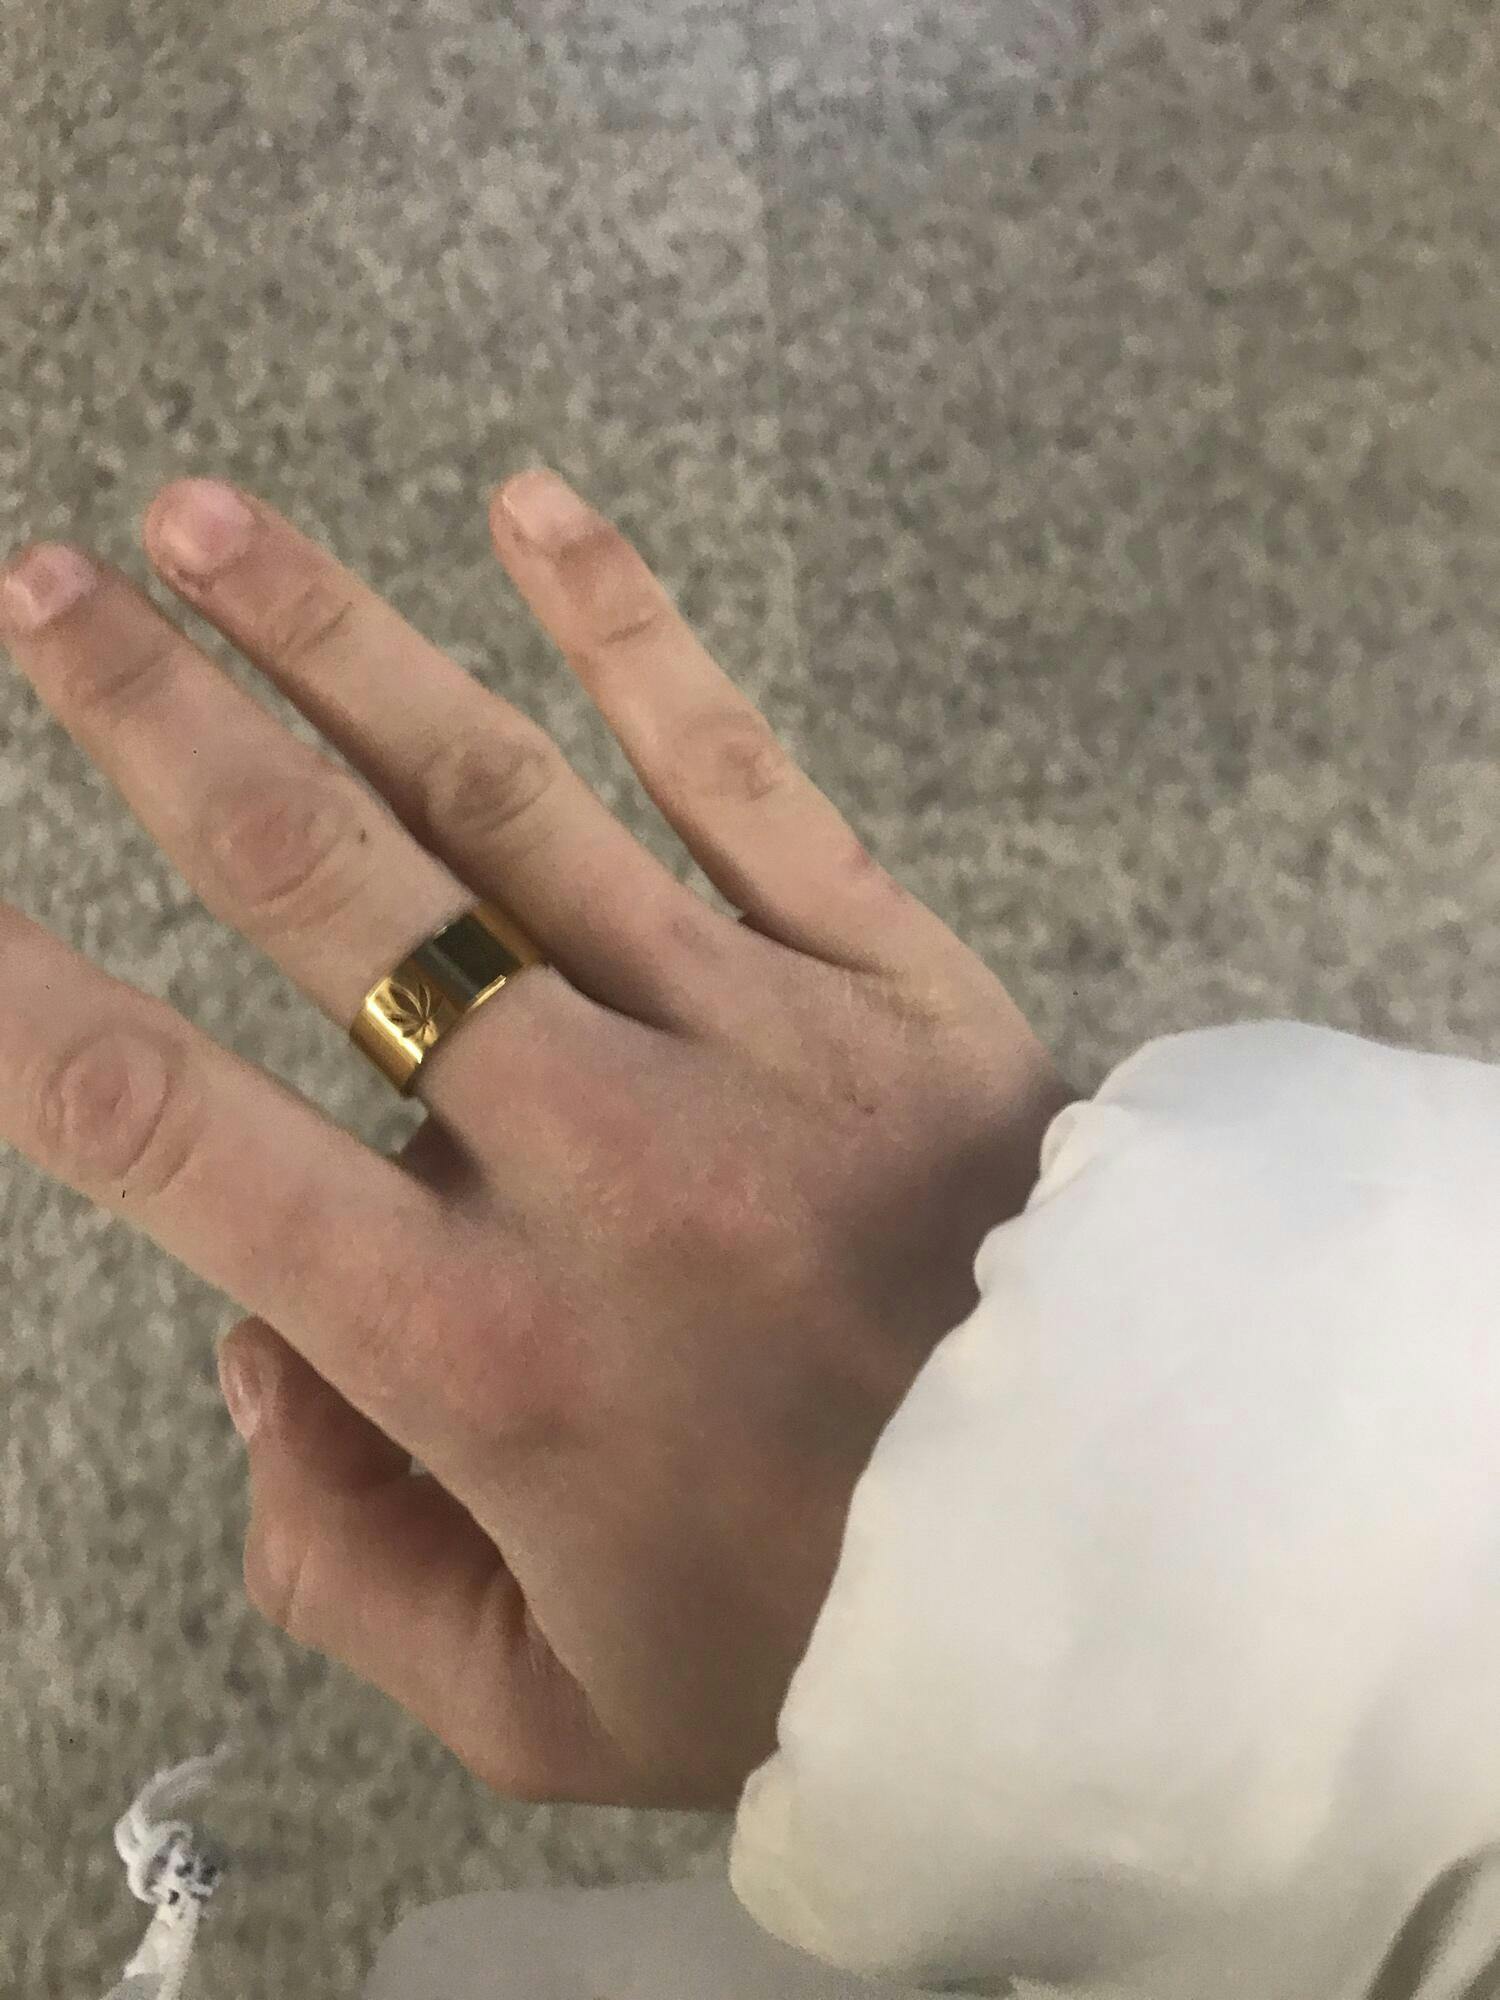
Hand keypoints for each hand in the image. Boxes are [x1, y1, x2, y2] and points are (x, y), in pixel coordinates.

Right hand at [0, 469, 1076, 1809]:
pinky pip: (740, 777)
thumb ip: (341, 1556)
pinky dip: (633, 635)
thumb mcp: (541, 1702)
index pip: (183, 1139)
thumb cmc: (820, 1640)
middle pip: (329, 892)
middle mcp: (589, 1151)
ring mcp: (748, 1033)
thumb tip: (261, 1357)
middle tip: (36, 592)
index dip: (30, 1014)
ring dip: (336, 638)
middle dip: (157, 726)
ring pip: (503, 798)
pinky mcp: (887, 974)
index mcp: (479, 1343)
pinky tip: (530, 507)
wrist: (1124, 1551)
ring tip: (197, 519)